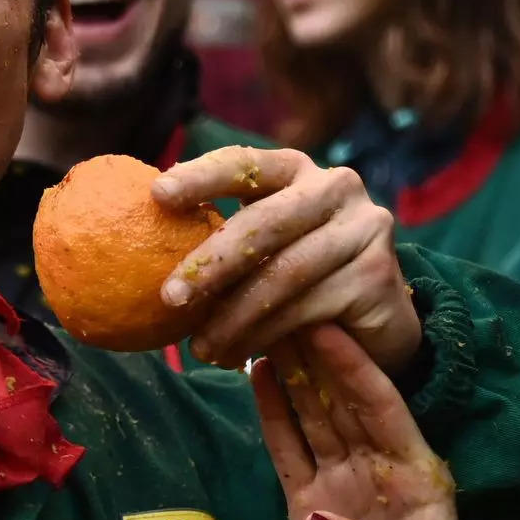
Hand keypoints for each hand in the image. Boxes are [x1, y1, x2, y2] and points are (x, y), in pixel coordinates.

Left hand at [153, 147, 418, 371]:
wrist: (376, 323)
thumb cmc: (300, 283)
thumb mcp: (262, 252)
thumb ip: (224, 243)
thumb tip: (142, 258)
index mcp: (297, 170)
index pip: (245, 164)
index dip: (201, 176)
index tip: (156, 195)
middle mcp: (336, 187)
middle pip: (264, 222)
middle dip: (210, 262)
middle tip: (169, 299)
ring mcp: (363, 228)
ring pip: (284, 274)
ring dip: (234, 317)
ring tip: (200, 349)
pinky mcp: (377, 274)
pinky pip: (309, 308)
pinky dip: (266, 336)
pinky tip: (239, 356)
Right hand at [251, 324, 491, 519]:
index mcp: (417, 472)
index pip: (382, 406)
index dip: (356, 367)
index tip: (329, 324)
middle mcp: (378, 465)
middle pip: (341, 399)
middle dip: (316, 353)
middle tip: (285, 302)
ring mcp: (342, 481)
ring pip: (312, 415)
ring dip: (292, 371)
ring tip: (263, 324)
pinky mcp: (311, 507)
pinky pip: (289, 449)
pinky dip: (273, 413)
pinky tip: (258, 374)